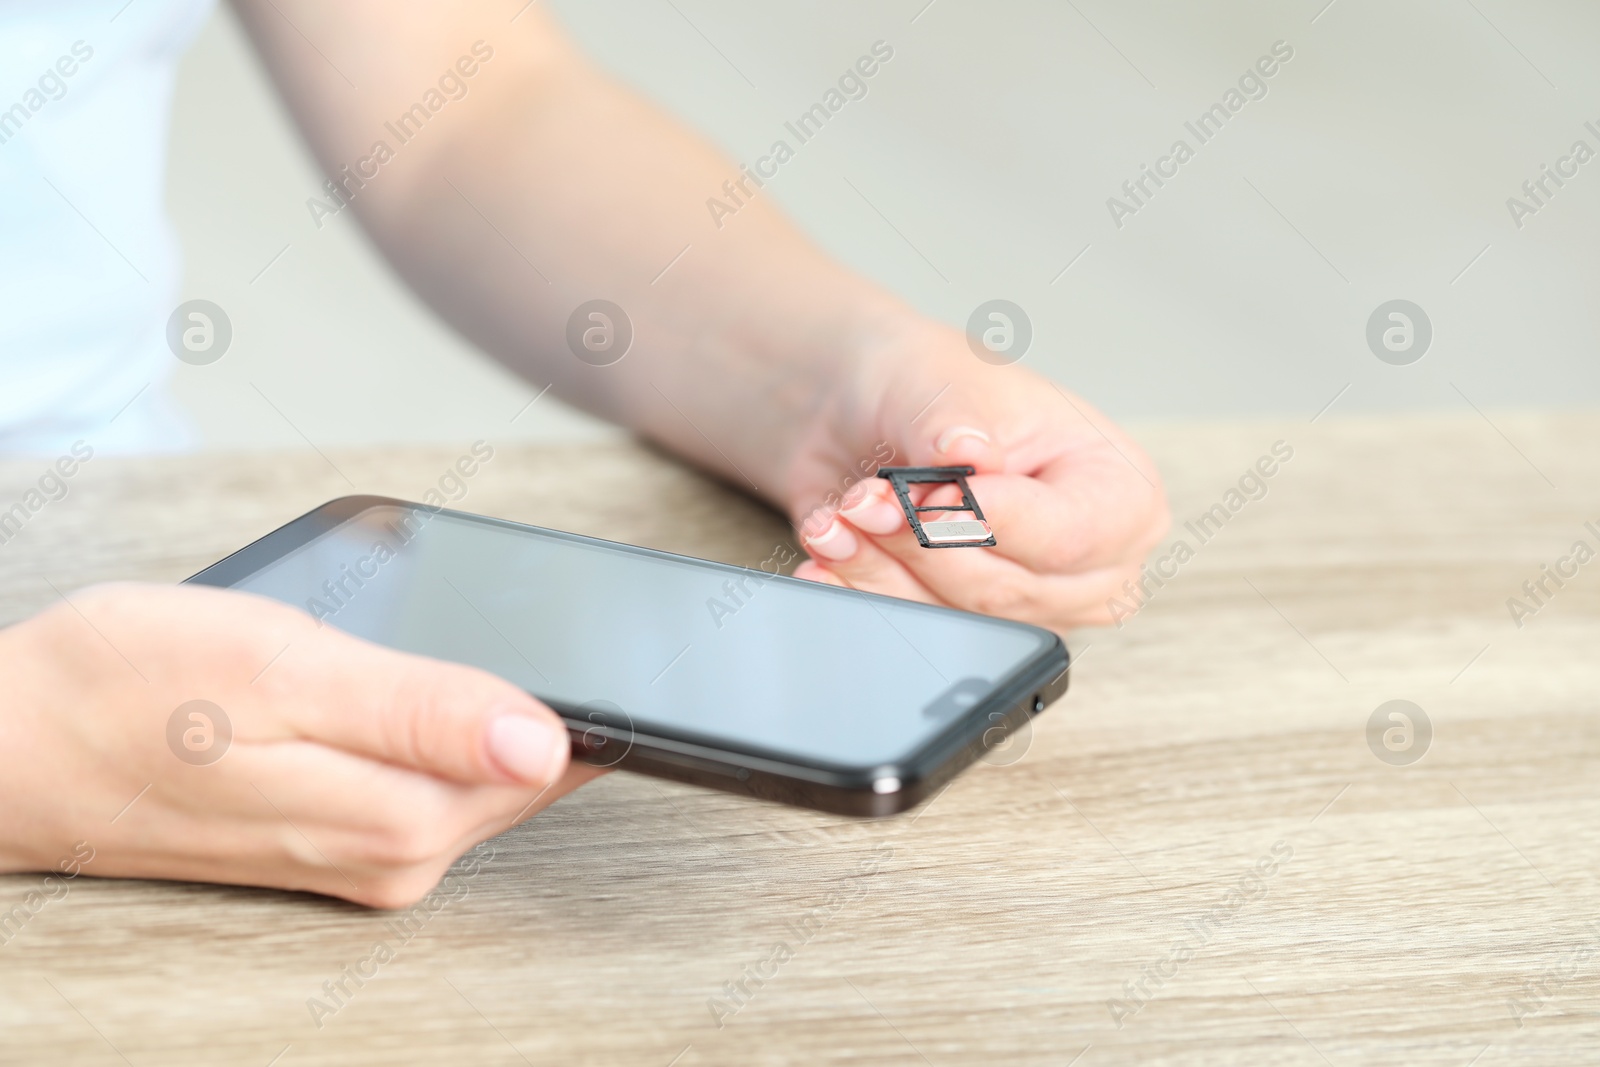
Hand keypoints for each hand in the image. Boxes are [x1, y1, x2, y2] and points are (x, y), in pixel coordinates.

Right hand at [0, 583, 598, 907]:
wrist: (7, 745)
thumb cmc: (126, 692)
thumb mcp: (283, 671)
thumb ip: (423, 710)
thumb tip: (545, 741)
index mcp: (398, 818)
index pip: (555, 765)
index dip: (594, 702)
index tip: (616, 642)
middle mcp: (393, 856)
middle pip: (527, 773)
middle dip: (551, 702)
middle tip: (560, 621)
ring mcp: (361, 855)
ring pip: (478, 776)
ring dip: (496, 714)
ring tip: (494, 645)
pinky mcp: (331, 838)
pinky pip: (427, 781)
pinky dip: (442, 732)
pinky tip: (426, 688)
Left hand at [786, 320, 1169, 629]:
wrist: (868, 411)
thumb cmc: (933, 388)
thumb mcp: (947, 381)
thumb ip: (955, 422)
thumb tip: (963, 453)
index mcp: (1121, 495)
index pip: (1066, 538)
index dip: (985, 521)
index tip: (923, 491)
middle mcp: (1090, 566)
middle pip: (1005, 593)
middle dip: (918, 544)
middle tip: (868, 495)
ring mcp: (1032, 606)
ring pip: (952, 620)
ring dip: (878, 567)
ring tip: (845, 510)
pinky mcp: (971, 630)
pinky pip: (913, 636)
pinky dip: (858, 592)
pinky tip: (830, 551)